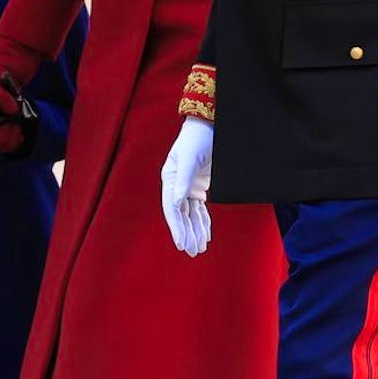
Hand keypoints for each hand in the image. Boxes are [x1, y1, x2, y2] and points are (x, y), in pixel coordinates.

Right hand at [0, 74, 38, 155]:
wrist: (1, 85)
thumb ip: (0, 96)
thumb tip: (12, 110)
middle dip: (1, 135)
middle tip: (7, 121)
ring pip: (1, 148)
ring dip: (10, 136)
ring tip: (13, 123)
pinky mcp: (3, 137)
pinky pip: (11, 146)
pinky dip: (16, 139)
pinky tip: (18, 129)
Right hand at [161, 118, 213, 257]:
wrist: (208, 126)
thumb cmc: (196, 139)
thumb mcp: (190, 158)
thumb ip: (183, 180)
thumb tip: (176, 202)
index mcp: (169, 179)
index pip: (171, 209)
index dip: (176, 227)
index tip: (181, 244)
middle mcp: (176, 185)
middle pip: (181, 215)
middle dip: (187, 234)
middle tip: (192, 252)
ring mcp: (188, 187)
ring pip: (191, 215)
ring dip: (195, 231)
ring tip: (199, 248)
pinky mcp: (199, 187)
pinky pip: (199, 209)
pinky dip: (203, 222)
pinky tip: (205, 235)